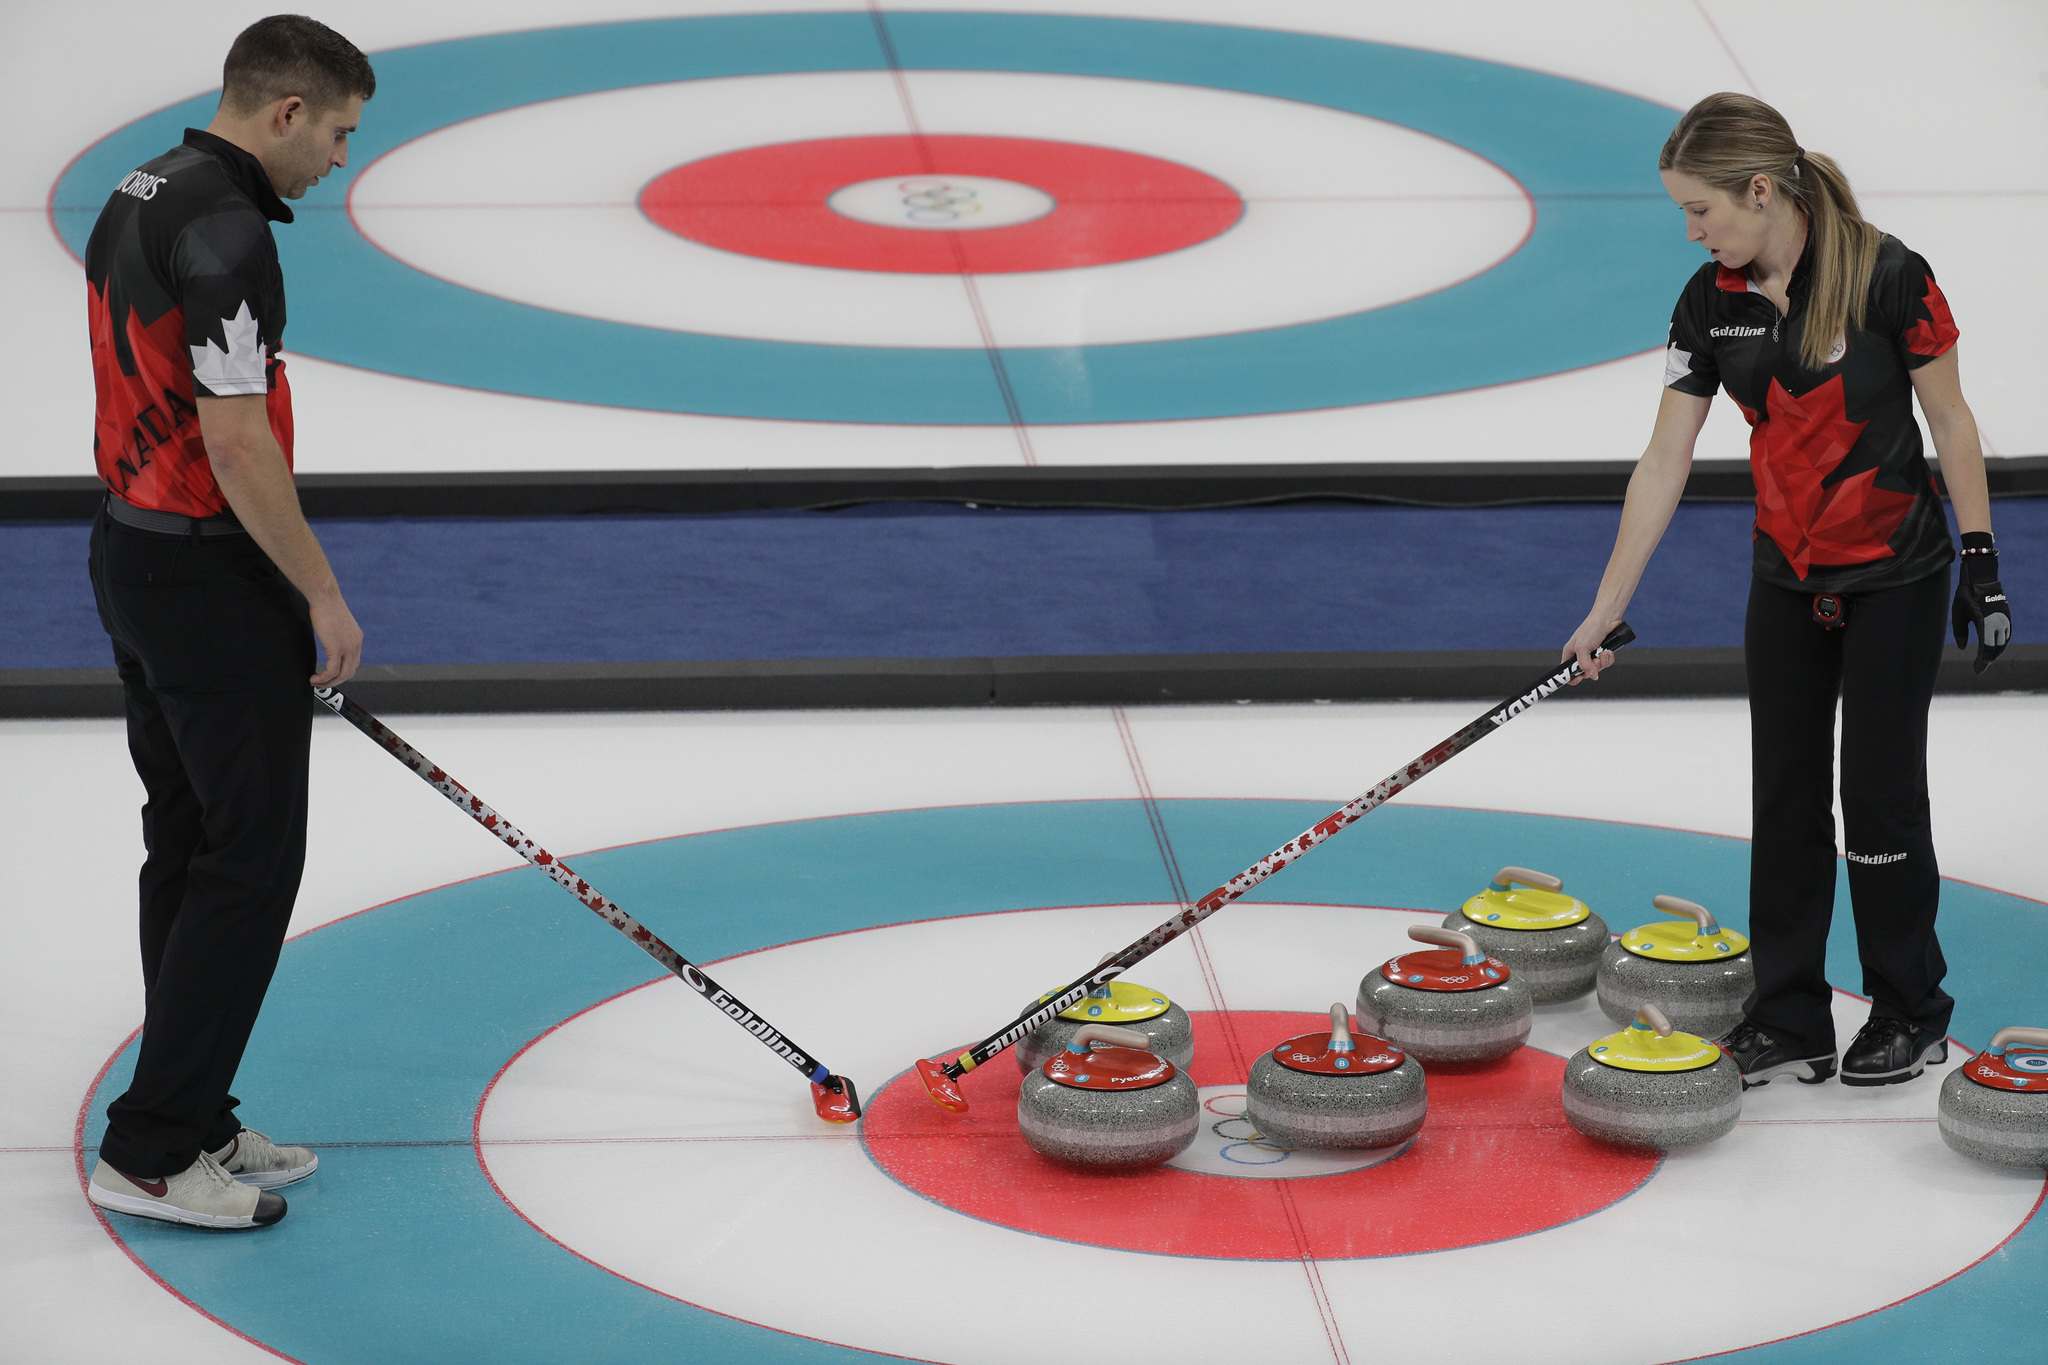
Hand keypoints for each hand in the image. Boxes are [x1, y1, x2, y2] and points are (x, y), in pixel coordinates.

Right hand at [309, 592, 363, 685]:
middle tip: (321, 684)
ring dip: (328, 682)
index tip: (329, 676)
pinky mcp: (336, 648)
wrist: (325, 597)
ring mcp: (348, 647)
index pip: (354, 663)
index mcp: (357, 639)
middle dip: (335, 681)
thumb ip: (336, 634)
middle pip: (349, 672)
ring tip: (315, 682)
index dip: (342, 672)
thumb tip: (329, 639)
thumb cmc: (326, 606)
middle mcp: (356, 644)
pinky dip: (323, 678)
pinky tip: (314, 678)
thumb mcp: (336, 624)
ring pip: (341, 674)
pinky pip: (332, 670)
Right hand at [1561, 611, 1622, 684]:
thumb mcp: (1582, 648)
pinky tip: (1608, 651)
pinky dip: (1608, 659)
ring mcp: (1592, 656)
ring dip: (1602, 662)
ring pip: (1597, 669)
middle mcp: (1580, 656)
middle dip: (1592, 668)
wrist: (1608, 619)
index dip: (1572, 677)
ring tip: (1603, 652)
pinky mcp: (1603, 654)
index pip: (1567, 673)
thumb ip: (1584, 664)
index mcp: (1570, 654)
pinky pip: (1606, 664)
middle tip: (1595, 661)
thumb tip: (1593, 676)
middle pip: (1584, 673)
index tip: (1580, 677)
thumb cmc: (1591, 629)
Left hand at [1951, 533, 2009, 674]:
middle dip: (1988, 660)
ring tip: (1986, 661)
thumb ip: (1959, 632)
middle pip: (1996, 648)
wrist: (1982, 577)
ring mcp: (2004, 618)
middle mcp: (1997, 622)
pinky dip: (2001, 643)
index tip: (1977, 671)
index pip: (1985, 648)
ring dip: (1995, 653)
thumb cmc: (1966, 594)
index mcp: (1984, 622)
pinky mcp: (2007, 615)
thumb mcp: (1958, 612)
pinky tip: (1995, 648)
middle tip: (1979, 668)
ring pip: (2003, 642)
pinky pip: (2007, 634)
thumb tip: (1962, 648)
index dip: (1982, 662)